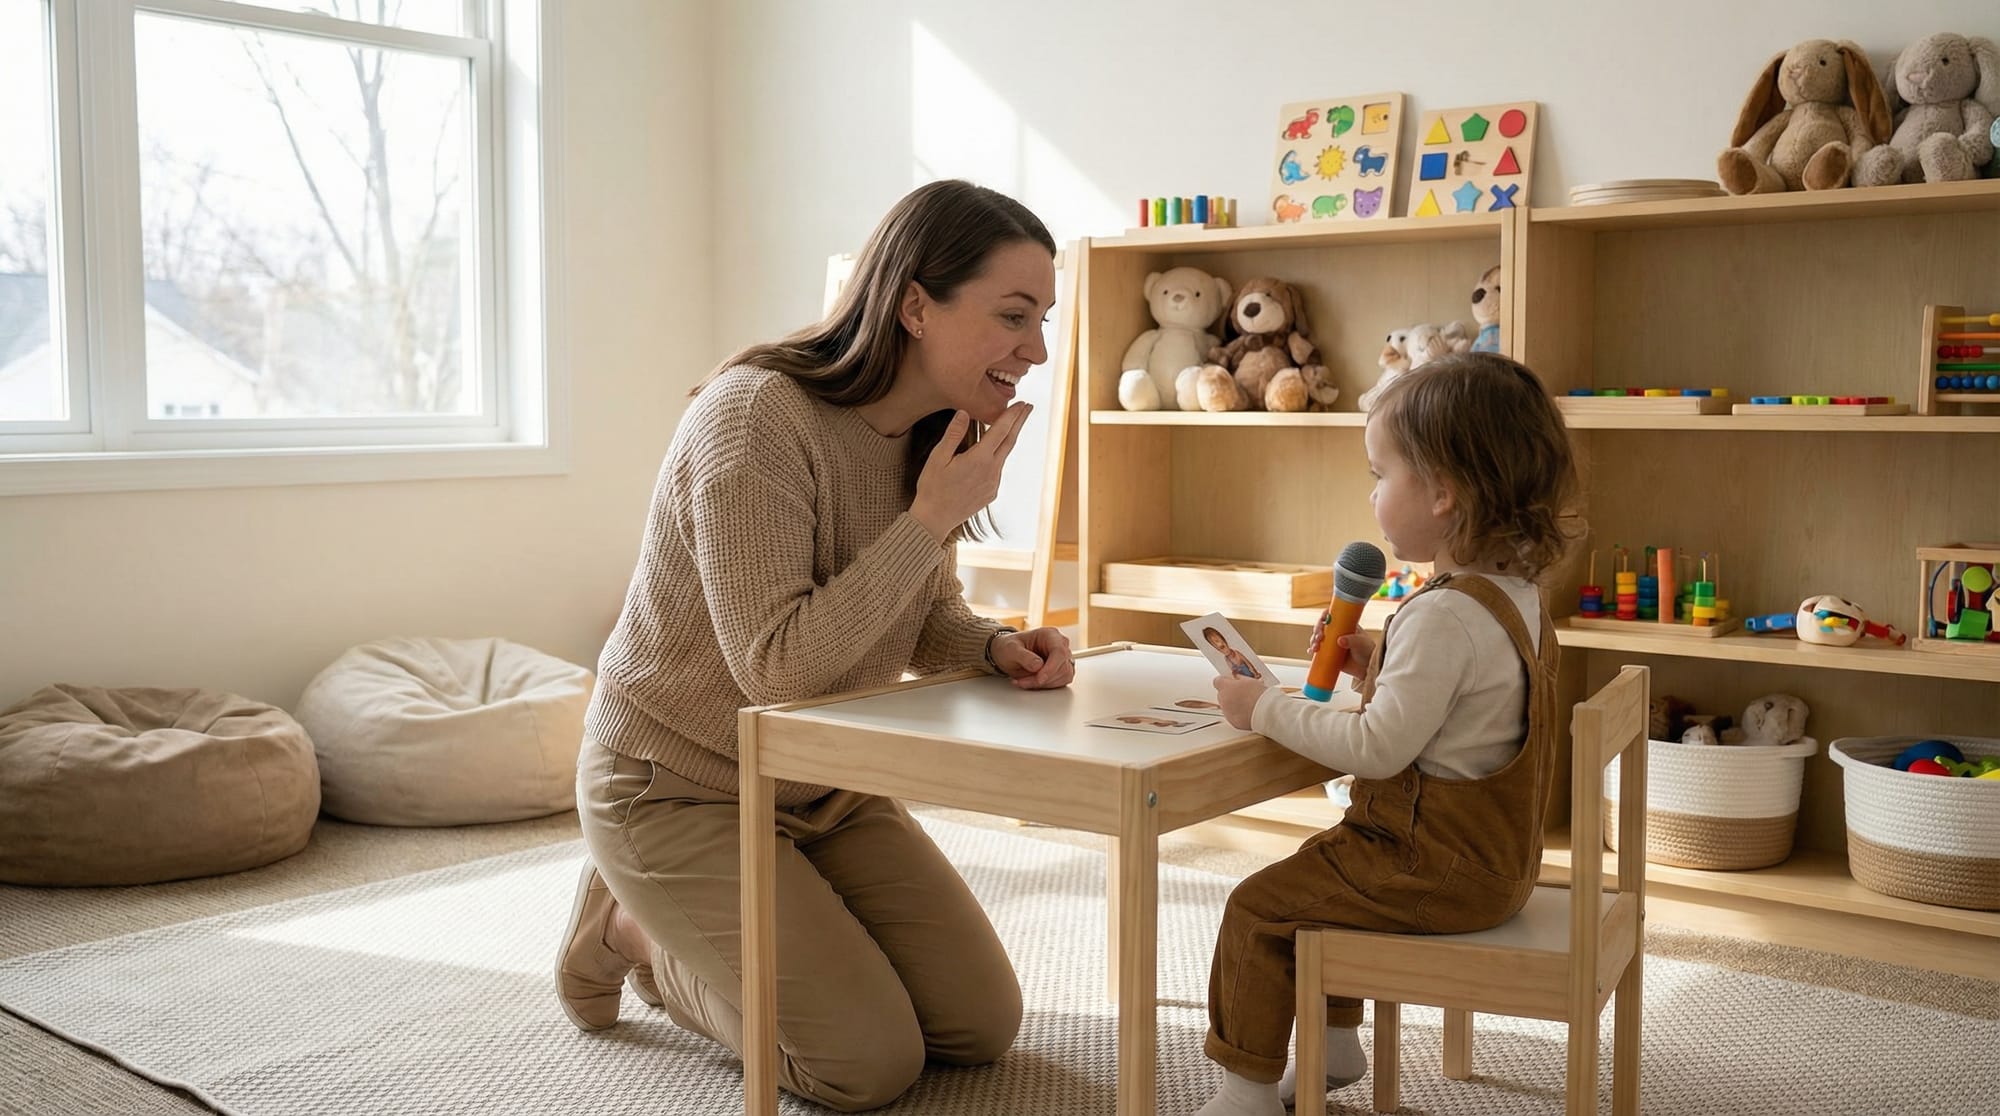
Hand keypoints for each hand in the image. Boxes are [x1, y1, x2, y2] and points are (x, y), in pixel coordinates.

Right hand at [911, 404, 1032, 542]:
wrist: (935, 519)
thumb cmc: (932, 487)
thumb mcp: (938, 458)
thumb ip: (953, 434)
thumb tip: (963, 413)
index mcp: (979, 459)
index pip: (1001, 430)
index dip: (1012, 415)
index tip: (1022, 403)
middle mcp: (991, 471)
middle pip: (1010, 441)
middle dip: (1020, 422)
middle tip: (1029, 407)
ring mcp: (993, 483)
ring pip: (1004, 456)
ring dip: (1008, 439)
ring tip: (1011, 425)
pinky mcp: (992, 493)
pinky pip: (997, 470)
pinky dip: (998, 457)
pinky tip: (992, 453)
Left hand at [989, 626, 1073, 688]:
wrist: (1008, 654)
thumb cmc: (1010, 647)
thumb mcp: (1011, 649)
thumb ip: (1024, 657)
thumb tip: (1038, 665)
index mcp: (1050, 634)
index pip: (1059, 651)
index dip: (1051, 667)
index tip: (1039, 679)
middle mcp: (1059, 645)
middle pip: (1062, 667)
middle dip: (1042, 679)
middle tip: (1023, 681)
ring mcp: (1062, 659)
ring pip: (1063, 676)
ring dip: (1043, 684)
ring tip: (1024, 680)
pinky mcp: (1062, 671)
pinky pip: (1061, 682)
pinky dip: (1045, 686)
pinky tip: (1032, 681)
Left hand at [1211, 674, 1265, 729]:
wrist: (1266, 712)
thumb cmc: (1260, 695)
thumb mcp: (1250, 681)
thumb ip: (1240, 679)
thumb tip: (1238, 679)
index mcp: (1226, 687)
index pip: (1218, 681)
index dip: (1225, 682)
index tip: (1231, 682)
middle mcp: (1223, 700)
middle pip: (1222, 694)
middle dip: (1230, 694)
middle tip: (1242, 693)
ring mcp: (1227, 712)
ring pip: (1226, 706)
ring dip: (1233, 705)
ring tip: (1247, 704)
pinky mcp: (1232, 722)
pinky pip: (1232, 716)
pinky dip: (1238, 714)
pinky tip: (1248, 712)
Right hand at [1306, 618, 1372, 680]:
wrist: (1368, 666)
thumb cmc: (1367, 650)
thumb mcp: (1361, 643)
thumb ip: (1351, 640)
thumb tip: (1340, 640)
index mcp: (1344, 625)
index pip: (1332, 616)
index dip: (1325, 615)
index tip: (1323, 620)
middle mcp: (1336, 632)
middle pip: (1322, 627)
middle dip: (1317, 630)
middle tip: (1319, 636)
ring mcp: (1332, 643)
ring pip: (1317, 638)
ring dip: (1313, 641)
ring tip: (1315, 647)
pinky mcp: (1329, 654)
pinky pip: (1318, 650)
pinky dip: (1312, 650)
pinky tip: (1311, 652)